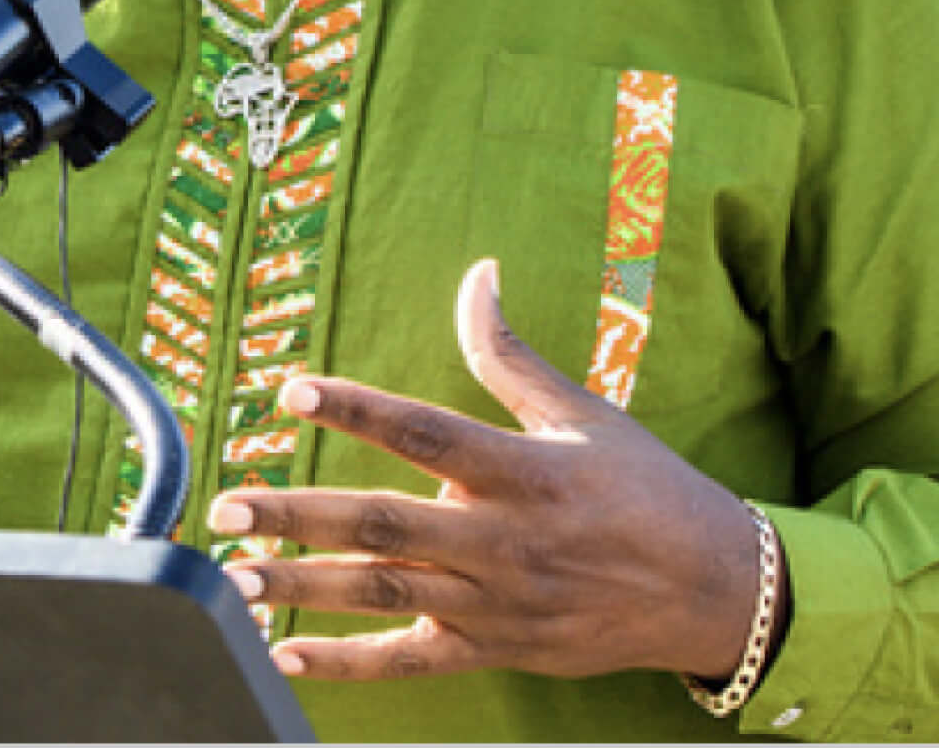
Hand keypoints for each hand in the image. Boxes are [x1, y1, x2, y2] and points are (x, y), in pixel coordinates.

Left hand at [211, 260, 773, 683]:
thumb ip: (511, 354)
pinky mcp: (495, 651)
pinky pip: (409, 661)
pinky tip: (284, 656)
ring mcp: (496, 604)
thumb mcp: (585, 414)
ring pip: (384, 594)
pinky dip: (345, 664)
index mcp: (526, 471)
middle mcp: (505, 541)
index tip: (291, 389)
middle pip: (385, 525)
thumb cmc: (646, 491)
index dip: (359, 409)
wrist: (714, 592)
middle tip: (224, 507)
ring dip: (302, 588)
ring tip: (230, 576)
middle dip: (297, 516)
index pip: (428, 434)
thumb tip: (478, 275)